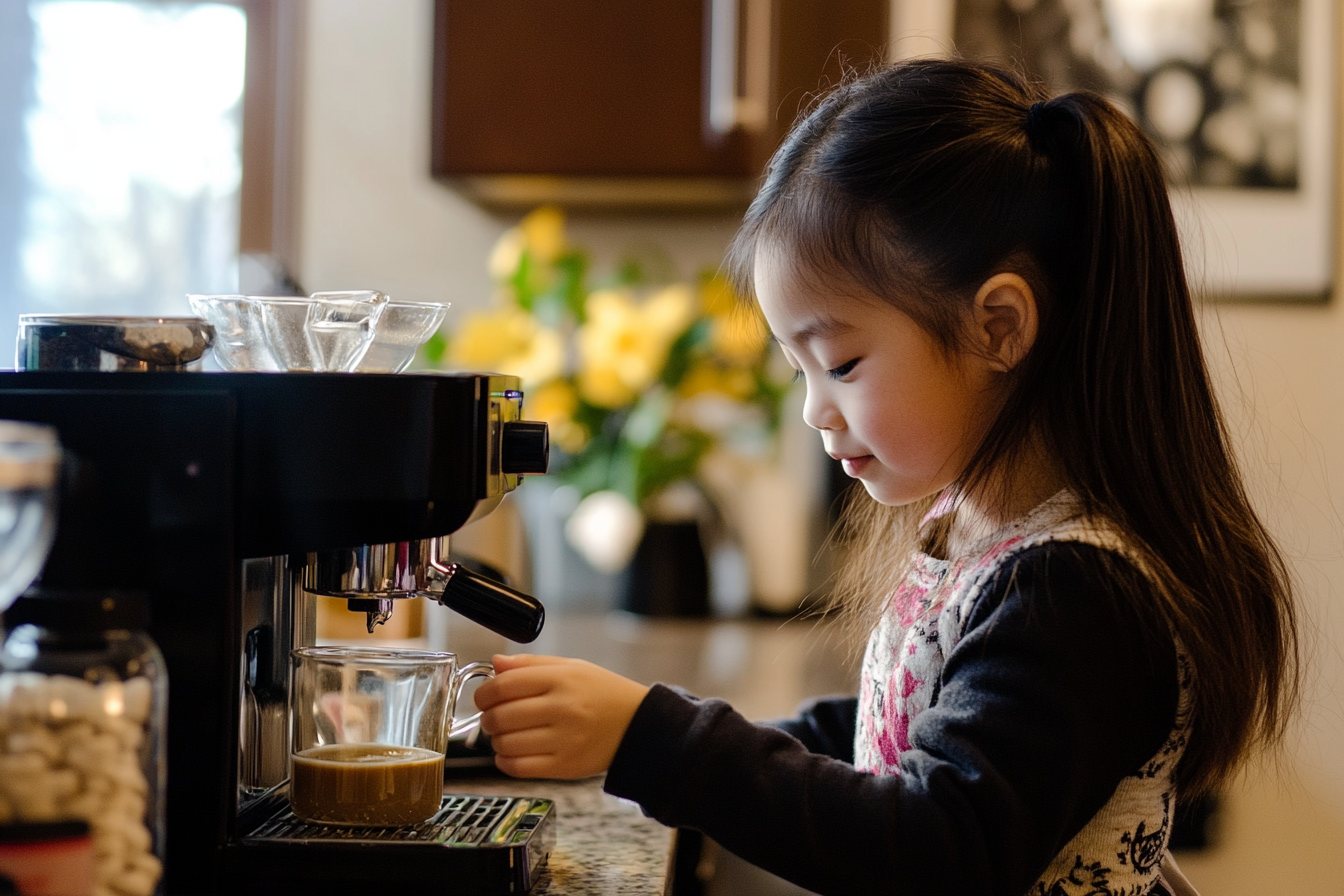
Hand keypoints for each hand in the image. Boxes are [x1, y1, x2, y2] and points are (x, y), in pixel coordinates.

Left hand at [474, 654, 649, 778]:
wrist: (638, 725)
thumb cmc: (603, 693)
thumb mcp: (572, 667)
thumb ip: (531, 664)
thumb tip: (495, 663)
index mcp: (561, 679)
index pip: (503, 685)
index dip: (484, 693)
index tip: (484, 697)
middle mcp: (562, 708)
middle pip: (500, 716)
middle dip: (488, 717)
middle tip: (494, 716)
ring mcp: (563, 739)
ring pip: (505, 743)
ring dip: (496, 740)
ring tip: (506, 734)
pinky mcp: (564, 766)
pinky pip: (519, 767)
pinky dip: (505, 761)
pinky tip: (511, 752)